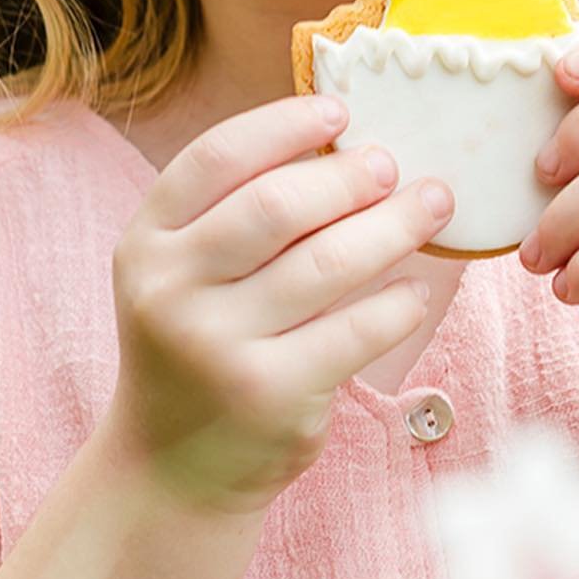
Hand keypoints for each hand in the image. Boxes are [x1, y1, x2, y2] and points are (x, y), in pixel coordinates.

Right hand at [108, 93, 453, 515]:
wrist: (172, 468)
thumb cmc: (200, 342)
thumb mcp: (186, 270)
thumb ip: (236, 209)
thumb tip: (346, 141)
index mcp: (146, 241)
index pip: (217, 157)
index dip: (284, 125)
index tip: (339, 111)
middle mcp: (170, 289)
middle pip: (278, 205)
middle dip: (350, 176)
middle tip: (394, 165)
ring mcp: (217, 346)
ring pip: (327, 263)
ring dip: (393, 226)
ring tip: (433, 206)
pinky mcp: (270, 396)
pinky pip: (356, 331)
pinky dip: (398, 302)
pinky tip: (417, 288)